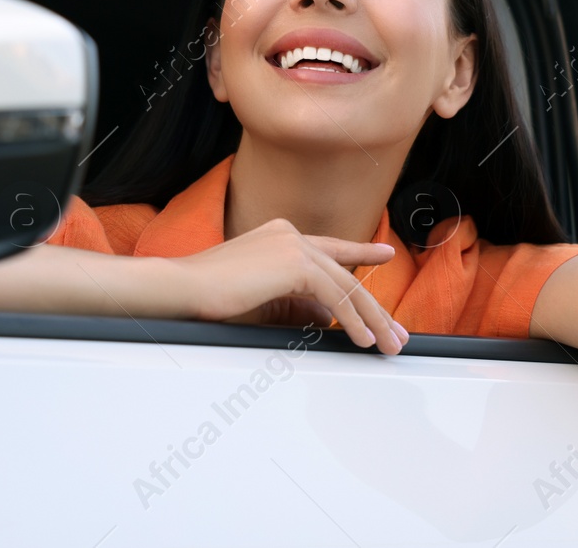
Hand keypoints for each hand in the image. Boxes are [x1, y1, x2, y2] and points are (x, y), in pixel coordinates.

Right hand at [175, 219, 408, 353]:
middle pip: (345, 273)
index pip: (330, 249)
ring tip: (387, 343)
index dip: (360, 253)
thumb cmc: (210, 298)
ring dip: (371, 319)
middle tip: (395, 331)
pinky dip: (352, 321)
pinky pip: (335, 297)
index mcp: (280, 236)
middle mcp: (290, 233)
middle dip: (374, 307)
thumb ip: (295, 305)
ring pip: (347, 285)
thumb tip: (324, 318)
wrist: (183, 289)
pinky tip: (362, 339)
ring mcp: (293, 244)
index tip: (383, 254)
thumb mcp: (263, 302)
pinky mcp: (295, 262)